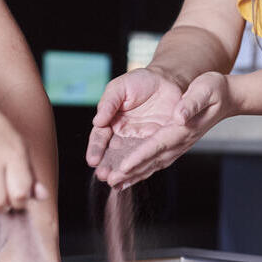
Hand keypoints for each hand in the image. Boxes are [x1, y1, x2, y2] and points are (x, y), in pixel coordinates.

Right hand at [86, 68, 182, 183]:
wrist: (169, 80)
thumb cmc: (142, 81)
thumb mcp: (120, 87)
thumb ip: (108, 103)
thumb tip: (97, 121)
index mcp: (111, 121)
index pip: (100, 138)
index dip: (96, 148)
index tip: (92, 159)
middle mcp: (123, 135)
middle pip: (112, 153)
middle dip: (107, 165)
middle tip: (103, 175)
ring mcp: (140, 141)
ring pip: (128, 159)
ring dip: (121, 171)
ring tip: (115, 181)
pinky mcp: (156, 144)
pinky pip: (147, 159)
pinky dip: (139, 170)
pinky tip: (131, 181)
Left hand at [90, 71, 234, 187]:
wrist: (226, 98)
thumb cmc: (214, 90)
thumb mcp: (205, 90)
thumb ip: (192, 103)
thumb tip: (180, 116)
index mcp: (183, 129)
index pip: (158, 145)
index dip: (140, 156)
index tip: (124, 166)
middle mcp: (180, 142)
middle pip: (152, 160)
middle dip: (131, 172)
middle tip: (111, 181)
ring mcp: (178, 145)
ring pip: (152, 164)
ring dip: (133, 175)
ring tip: (114, 184)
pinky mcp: (174, 144)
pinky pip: (155, 160)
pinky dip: (141, 169)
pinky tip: (129, 176)